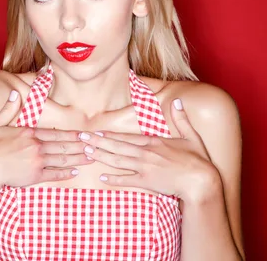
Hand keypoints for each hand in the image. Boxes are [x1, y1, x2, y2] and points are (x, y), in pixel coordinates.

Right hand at [0, 90, 93, 191]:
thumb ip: (7, 109)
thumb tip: (13, 93)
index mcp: (29, 133)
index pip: (56, 133)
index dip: (72, 135)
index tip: (84, 135)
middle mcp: (36, 146)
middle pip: (63, 146)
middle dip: (81, 145)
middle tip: (95, 145)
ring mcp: (36, 162)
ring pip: (62, 159)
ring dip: (78, 158)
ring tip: (91, 157)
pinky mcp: (34, 176)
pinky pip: (53, 174)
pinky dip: (65, 173)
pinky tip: (74, 172)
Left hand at [78, 98, 219, 202]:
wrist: (203, 182)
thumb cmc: (199, 160)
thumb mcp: (191, 136)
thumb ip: (181, 119)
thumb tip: (178, 101)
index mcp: (154, 142)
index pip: (126, 138)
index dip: (109, 136)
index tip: (96, 132)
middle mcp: (146, 153)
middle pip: (116, 146)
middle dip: (97, 142)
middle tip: (81, 139)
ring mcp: (145, 167)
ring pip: (117, 160)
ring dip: (100, 156)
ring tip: (86, 152)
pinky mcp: (147, 182)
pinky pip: (127, 180)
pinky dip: (114, 178)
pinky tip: (102, 178)